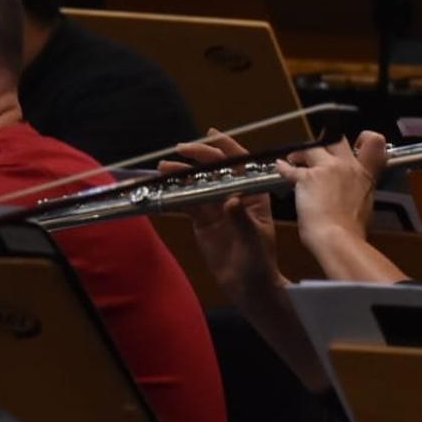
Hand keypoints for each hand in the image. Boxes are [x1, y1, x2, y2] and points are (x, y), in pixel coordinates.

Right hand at [166, 131, 280, 301]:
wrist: (248, 285)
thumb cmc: (259, 261)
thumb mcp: (253, 239)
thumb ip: (241, 219)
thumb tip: (230, 201)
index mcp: (254, 194)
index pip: (241, 163)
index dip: (227, 147)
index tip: (211, 135)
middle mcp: (234, 195)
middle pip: (216, 169)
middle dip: (199, 156)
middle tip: (182, 149)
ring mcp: (217, 207)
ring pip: (198, 184)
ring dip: (182, 174)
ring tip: (164, 167)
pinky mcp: (203, 221)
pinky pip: (187, 204)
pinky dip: (175, 195)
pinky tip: (162, 188)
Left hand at [278, 132, 389, 252]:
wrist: (338, 237)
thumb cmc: (351, 230)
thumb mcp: (365, 207)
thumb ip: (359, 192)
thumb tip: (352, 194)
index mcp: (365, 174)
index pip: (374, 142)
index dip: (366, 137)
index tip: (357, 142)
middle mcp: (348, 166)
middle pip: (337, 140)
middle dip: (326, 142)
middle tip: (317, 150)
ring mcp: (327, 169)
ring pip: (312, 148)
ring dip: (302, 153)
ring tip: (294, 158)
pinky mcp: (307, 177)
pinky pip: (291, 168)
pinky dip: (284, 167)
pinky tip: (280, 167)